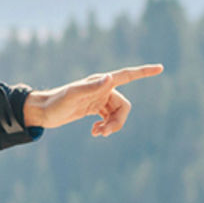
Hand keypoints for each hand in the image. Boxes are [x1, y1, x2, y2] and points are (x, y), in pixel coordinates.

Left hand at [22, 64, 162, 136]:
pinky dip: (105, 127)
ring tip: (97, 134)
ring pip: (117, 114)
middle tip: (104, 133)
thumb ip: (91, 87)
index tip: (160, 68)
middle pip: (124, 106)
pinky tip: (95, 132)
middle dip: (118, 122)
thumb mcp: (73, 95)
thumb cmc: (56, 102)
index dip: (144, 72)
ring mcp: (99, 100)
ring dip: (111, 126)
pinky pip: (109, 118)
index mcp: (101, 82)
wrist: (43, 112)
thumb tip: (109, 78)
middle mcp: (102, 89)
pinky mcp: (93, 109)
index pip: (127, 75)